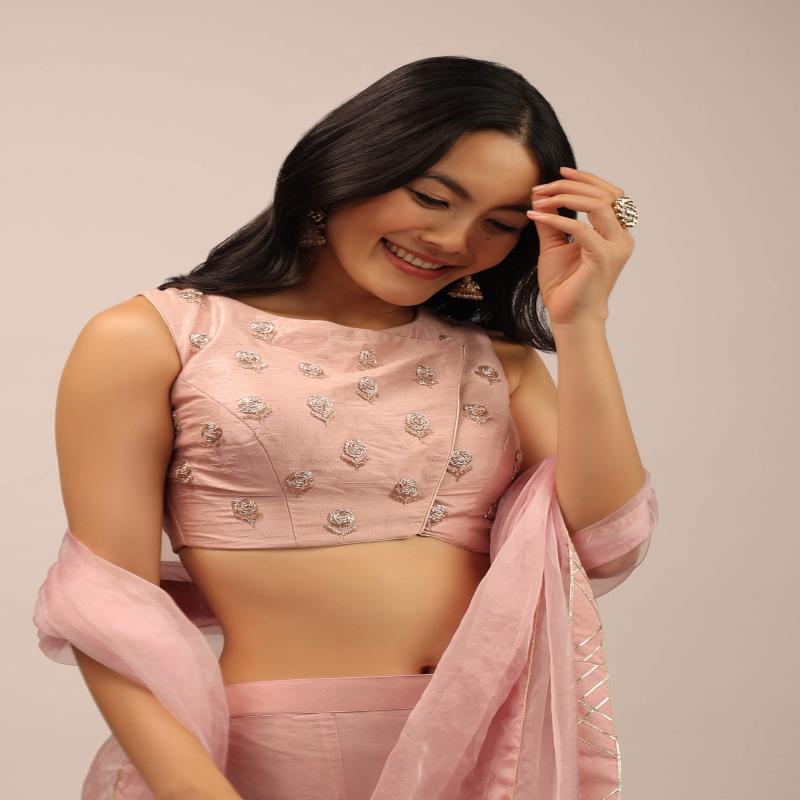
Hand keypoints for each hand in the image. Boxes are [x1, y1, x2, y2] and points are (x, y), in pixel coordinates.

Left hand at [527, 166, 635, 325]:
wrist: (569, 318)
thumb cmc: (564, 286)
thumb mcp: (554, 246)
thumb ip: (551, 221)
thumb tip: (540, 195)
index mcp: (615, 233)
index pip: (608, 194)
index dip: (585, 179)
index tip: (559, 172)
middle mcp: (621, 238)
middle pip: (605, 194)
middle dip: (572, 184)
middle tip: (544, 185)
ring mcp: (615, 248)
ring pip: (598, 205)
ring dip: (565, 196)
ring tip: (540, 198)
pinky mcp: (603, 258)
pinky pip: (580, 228)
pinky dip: (556, 219)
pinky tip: (535, 215)